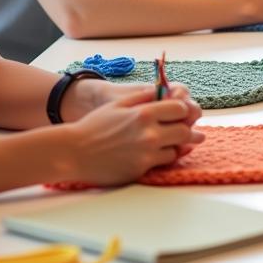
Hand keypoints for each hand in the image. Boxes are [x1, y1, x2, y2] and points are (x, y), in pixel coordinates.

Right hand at [67, 84, 203, 184]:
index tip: (179, 113)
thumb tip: (166, 91)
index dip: (182, 110)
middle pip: (185, 132)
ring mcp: (146, 154)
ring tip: (175, 142)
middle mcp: (149, 134)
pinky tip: (160, 152)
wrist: (74, 152)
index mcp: (144, 113)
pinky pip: (162, 163)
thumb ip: (145, 97)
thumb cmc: (95, 125)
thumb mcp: (120, 103)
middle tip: (188, 130)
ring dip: (177, 145)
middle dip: (187, 130)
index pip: (181, 109)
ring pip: (177, 150)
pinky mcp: (141, 170)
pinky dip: (164, 157)